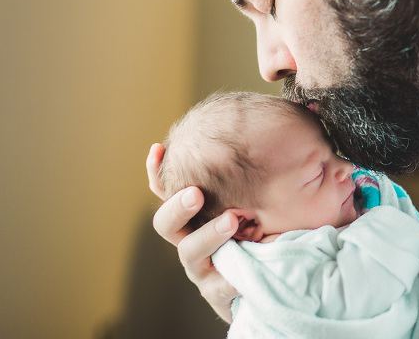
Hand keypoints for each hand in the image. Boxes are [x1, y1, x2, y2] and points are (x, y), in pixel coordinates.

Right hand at [146, 143, 239, 321]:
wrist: (262, 281)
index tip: (158, 149)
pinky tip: (241, 273)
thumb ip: (242, 176)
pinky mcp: (217, 292)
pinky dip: (229, 280)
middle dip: (177, 206)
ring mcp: (201, 267)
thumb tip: (244, 127)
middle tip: (196, 193)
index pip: (165, 191)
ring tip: (233, 221)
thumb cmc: (255, 232)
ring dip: (209, 235)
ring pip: (190, 251)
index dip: (156, 172)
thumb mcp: (250, 200)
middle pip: (166, 224)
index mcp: (191, 216)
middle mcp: (188, 239)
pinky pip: (219, 287)